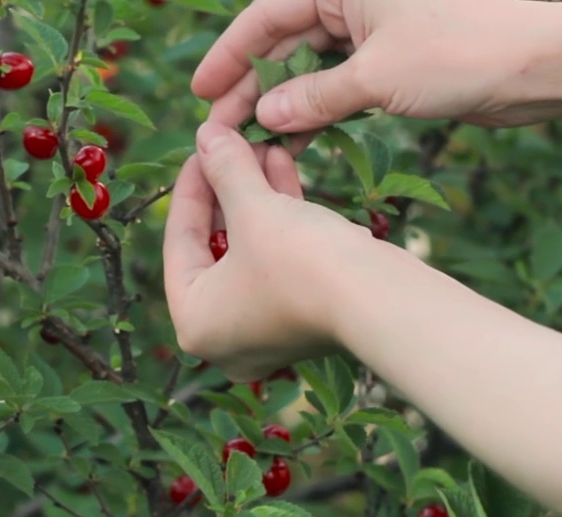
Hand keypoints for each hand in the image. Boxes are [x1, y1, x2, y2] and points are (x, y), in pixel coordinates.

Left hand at [163, 121, 378, 380]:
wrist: (381, 300)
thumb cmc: (301, 261)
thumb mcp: (253, 209)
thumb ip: (224, 170)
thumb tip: (204, 135)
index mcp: (194, 323)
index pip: (180, 241)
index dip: (191, 185)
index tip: (202, 146)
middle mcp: (224, 337)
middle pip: (215, 245)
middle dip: (229, 188)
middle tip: (233, 143)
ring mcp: (265, 332)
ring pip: (250, 249)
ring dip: (258, 196)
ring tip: (265, 145)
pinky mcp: (301, 319)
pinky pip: (278, 261)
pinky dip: (281, 219)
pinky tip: (284, 167)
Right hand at [192, 0, 556, 131]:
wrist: (547, 61)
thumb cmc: (463, 50)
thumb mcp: (375, 77)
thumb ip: (312, 98)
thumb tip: (264, 118)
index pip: (266, 14)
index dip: (229, 56)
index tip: (201, 94)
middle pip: (284, 38)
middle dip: (252, 84)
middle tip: (221, 129)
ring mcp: (377, 24)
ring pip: (311, 63)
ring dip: (283, 102)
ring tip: (253, 143)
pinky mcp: (397, 55)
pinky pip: (341, 80)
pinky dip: (318, 108)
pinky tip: (294, 139)